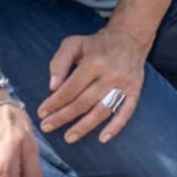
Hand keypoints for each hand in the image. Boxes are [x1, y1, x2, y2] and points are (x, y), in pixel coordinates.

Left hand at [37, 25, 146, 144]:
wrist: (129, 38)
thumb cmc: (97, 44)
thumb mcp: (74, 43)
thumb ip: (59, 62)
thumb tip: (53, 87)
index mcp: (94, 62)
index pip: (70, 89)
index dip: (54, 103)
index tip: (42, 113)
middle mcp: (110, 75)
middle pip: (83, 102)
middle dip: (63, 117)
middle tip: (47, 127)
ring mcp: (124, 85)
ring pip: (101, 111)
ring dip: (84, 127)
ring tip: (68, 137)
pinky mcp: (135, 91)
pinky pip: (126, 113)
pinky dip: (115, 127)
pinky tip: (102, 138)